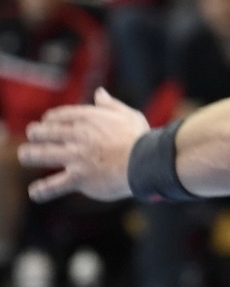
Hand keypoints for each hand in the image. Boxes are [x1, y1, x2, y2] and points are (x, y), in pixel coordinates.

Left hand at [18, 88, 149, 201]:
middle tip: (34, 137)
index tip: (48, 123)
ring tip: (26, 156)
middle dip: (35, 134)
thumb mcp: (129, 115)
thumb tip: (99, 93)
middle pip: (43, 132)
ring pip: (40, 155)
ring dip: (29, 155)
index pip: (58, 116)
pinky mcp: (78, 178)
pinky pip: (53, 186)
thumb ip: (111, 105)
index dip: (49, 119)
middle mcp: (76, 136)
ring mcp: (75, 157)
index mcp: (87, 119)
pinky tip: (35, 193)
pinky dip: (42, 190)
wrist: (147, 163)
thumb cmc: (142, 139)